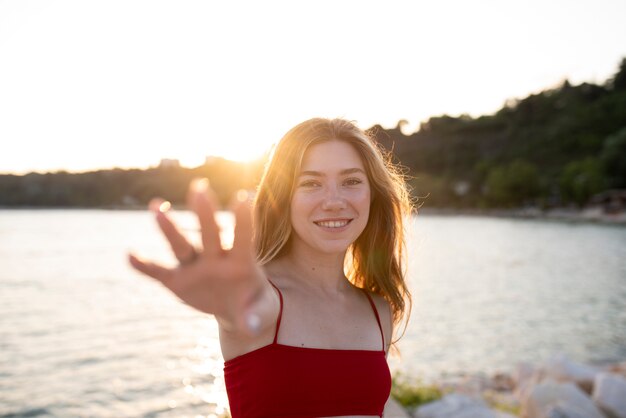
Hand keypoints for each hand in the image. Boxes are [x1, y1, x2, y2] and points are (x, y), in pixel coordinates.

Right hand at [128, 179, 271, 333]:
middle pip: (210, 234)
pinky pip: (159, 273)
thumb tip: (251, 324)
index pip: (244, 237)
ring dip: (170, 229)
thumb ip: (258, 316)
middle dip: (205, 213)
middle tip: (199, 189)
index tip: (244, 196)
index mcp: (242, 262)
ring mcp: (196, 267)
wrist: (238, 311)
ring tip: (156, 207)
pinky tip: (131, 256)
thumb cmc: (256, 306)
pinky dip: (145, 266)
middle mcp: (216, 258)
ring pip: (182, 246)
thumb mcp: (263, 312)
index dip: (244, 219)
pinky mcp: (178, 281)